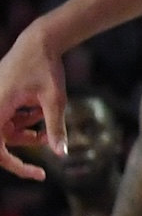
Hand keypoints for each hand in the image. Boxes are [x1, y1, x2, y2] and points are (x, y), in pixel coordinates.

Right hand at [0, 23, 66, 180]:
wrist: (40, 42)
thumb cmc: (46, 68)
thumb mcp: (55, 99)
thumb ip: (55, 127)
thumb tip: (61, 154)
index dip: (13, 164)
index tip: (37, 173)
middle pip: (0, 142)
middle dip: (22, 151)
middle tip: (41, 170)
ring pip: (6, 131)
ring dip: (26, 133)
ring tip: (45, 121)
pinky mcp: (0, 99)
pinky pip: (8, 120)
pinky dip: (24, 121)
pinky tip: (38, 111)